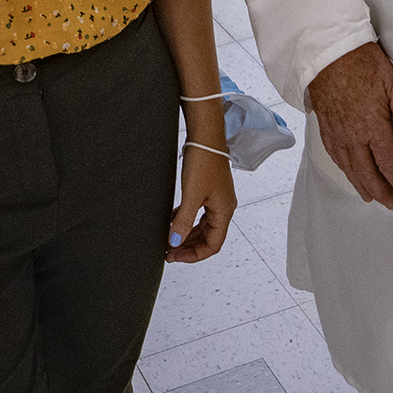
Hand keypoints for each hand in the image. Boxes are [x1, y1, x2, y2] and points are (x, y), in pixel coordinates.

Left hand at [168, 140, 235, 262]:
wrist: (205, 136)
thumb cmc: (203, 161)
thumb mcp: (191, 194)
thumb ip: (183, 220)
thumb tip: (175, 242)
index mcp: (224, 212)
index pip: (213, 245)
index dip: (194, 255)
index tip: (175, 256)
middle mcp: (223, 208)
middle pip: (207, 238)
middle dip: (188, 247)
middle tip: (168, 251)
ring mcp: (216, 200)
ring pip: (201, 227)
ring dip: (186, 235)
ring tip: (169, 240)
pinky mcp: (208, 191)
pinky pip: (197, 214)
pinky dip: (185, 220)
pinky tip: (171, 221)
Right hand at [306, 42, 392, 207]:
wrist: (327, 53)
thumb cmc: (361, 64)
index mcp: (372, 127)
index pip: (389, 164)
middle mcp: (353, 137)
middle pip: (368, 173)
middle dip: (381, 191)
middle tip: (392, 203)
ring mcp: (336, 134)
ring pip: (350, 169)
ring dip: (362, 186)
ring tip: (372, 197)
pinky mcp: (325, 129)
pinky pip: (335, 157)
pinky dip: (345, 170)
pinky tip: (350, 173)